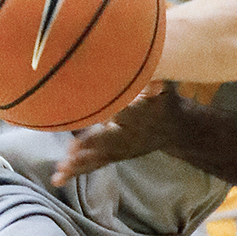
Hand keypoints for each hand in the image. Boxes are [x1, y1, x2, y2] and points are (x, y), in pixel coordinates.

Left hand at [51, 82, 173, 184]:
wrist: (177, 129)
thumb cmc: (164, 101)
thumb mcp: (161, 86)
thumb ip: (149, 77)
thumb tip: (137, 57)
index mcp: (141, 114)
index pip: (126, 114)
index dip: (115, 114)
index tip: (101, 119)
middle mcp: (131, 135)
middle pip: (109, 142)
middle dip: (89, 148)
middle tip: (70, 154)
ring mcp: (123, 149)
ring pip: (99, 158)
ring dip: (79, 165)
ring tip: (60, 174)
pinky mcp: (116, 156)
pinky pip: (96, 164)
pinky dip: (77, 170)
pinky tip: (59, 178)